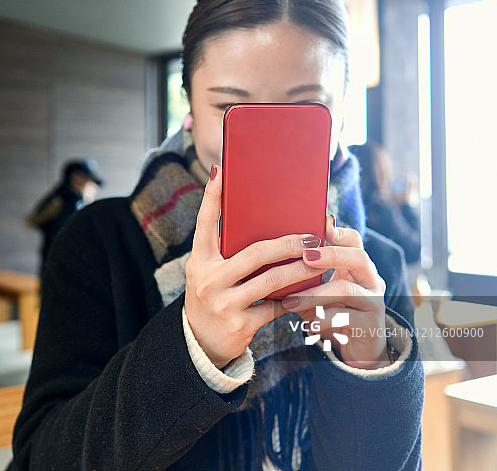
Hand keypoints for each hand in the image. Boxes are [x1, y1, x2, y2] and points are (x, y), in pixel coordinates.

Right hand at [184, 165, 325, 367]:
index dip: (212, 196)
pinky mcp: (239, 324)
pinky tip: (308, 290)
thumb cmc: (211, 297)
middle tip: (310, 236)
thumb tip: (259, 221)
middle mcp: (207, 279)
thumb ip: (226, 252)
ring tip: (318, 259)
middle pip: (254, 253)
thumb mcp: (208, 272)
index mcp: (198, 260)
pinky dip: (293, 298)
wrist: (199, 344)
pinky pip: (275, 306)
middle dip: (287, 243)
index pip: (205, 222)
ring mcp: (223, 302)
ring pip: (271, 280)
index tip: (222, 171)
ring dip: (299, 269)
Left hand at [281, 216, 388, 368]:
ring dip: (315, 294)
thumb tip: (267, 261)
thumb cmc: (329, 314)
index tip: (320, 224)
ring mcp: (374, 303)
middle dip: (331, 255)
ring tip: (289, 302)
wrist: (354, 349)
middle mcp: (370, 280)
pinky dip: (323, 320)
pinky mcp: (371, 326)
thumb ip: (301, 276)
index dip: (338, 231)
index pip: (353, 240)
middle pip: (358, 258)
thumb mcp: (316, 292)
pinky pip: (346, 319)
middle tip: (305, 258)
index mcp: (356, 267)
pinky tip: (307, 325)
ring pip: (347, 290)